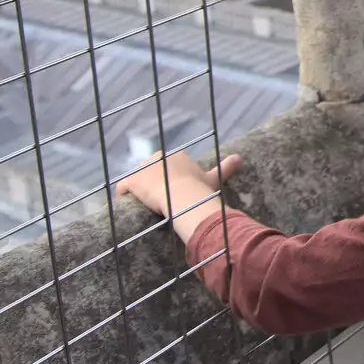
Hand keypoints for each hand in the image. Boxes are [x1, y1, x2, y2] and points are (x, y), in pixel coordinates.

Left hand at [116, 150, 241, 239]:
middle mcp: (158, 157)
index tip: (172, 192)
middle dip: (152, 182)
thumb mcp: (213, 178)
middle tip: (159, 200)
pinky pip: (123, 188)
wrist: (184, 196)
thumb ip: (226, 167)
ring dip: (138, 190)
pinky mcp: (131, 180)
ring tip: (144, 205)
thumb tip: (240, 158)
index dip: (168, 180)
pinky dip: (124, 196)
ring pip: (136, 179)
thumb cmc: (199, 189)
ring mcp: (142, 168)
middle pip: (150, 170)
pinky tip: (129, 206)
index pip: (167, 165)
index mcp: (176, 156)